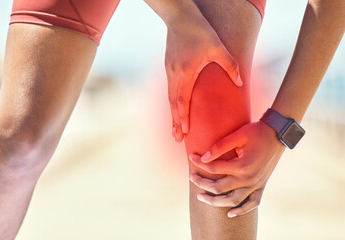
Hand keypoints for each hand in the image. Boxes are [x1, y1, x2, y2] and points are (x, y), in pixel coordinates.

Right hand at [165, 14, 241, 141]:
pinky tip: (175, 108)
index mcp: (186, 72)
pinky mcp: (169, 66)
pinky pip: (170, 89)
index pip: (182, 100)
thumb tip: (239, 84)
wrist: (180, 17)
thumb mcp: (218, 47)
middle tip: (176, 138)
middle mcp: (175, 74)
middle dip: (175, 122)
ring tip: (175, 128)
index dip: (183, 117)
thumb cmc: (200, 31)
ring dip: (172, 114)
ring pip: (170, 97)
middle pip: (173, 104)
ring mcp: (169, 70)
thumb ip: (230, 66)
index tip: (185, 132)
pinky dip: (172, 102)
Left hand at [188, 121, 285, 217]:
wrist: (277, 134)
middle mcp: (249, 179)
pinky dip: (241, 210)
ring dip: (215, 202)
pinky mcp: (261, 186)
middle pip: (219, 188)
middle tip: (191, 178)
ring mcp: (256, 184)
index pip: (214, 169)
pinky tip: (229, 213)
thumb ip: (219, 147)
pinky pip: (252, 203)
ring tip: (201, 197)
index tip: (191, 157)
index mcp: (241, 166)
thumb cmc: (256, 132)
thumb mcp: (237, 135)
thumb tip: (203, 158)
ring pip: (232, 201)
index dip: (200, 163)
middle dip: (202, 184)